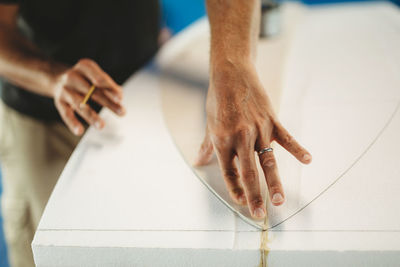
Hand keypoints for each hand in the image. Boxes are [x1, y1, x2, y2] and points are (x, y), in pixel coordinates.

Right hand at [52, 58, 125, 134]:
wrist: (57, 78)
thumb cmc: (84, 79)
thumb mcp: (96, 77)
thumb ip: (109, 86)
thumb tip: (119, 96)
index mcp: (85, 67)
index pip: (99, 78)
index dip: (110, 88)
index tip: (119, 98)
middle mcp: (73, 76)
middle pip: (93, 91)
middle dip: (108, 103)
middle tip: (122, 112)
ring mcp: (65, 89)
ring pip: (80, 104)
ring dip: (91, 115)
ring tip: (101, 126)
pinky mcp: (59, 102)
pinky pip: (66, 113)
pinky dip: (72, 123)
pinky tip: (79, 131)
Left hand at [195, 60, 311, 218]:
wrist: (231, 74)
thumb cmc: (218, 100)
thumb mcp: (208, 124)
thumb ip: (206, 147)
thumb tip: (197, 162)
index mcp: (222, 141)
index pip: (229, 172)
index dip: (235, 189)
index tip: (242, 203)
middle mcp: (240, 138)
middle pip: (248, 172)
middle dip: (254, 195)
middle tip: (260, 214)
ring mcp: (257, 129)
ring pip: (268, 161)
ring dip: (274, 182)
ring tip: (279, 200)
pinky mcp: (271, 120)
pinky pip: (286, 138)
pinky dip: (297, 149)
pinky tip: (307, 160)